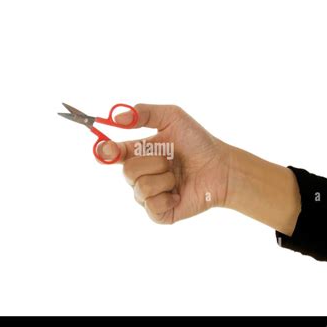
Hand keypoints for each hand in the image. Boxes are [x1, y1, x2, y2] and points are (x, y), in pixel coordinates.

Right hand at [98, 104, 231, 223]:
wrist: (221, 167)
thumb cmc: (198, 142)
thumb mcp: (173, 118)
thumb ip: (144, 113)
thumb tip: (116, 117)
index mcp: (139, 153)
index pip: (113, 153)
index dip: (105, 151)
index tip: (108, 149)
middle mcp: (141, 175)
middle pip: (127, 171)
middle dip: (152, 162)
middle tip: (170, 160)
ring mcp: (148, 195)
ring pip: (140, 188)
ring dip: (163, 178)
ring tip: (177, 176)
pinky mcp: (159, 213)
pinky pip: (151, 206)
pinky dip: (167, 197)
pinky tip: (178, 194)